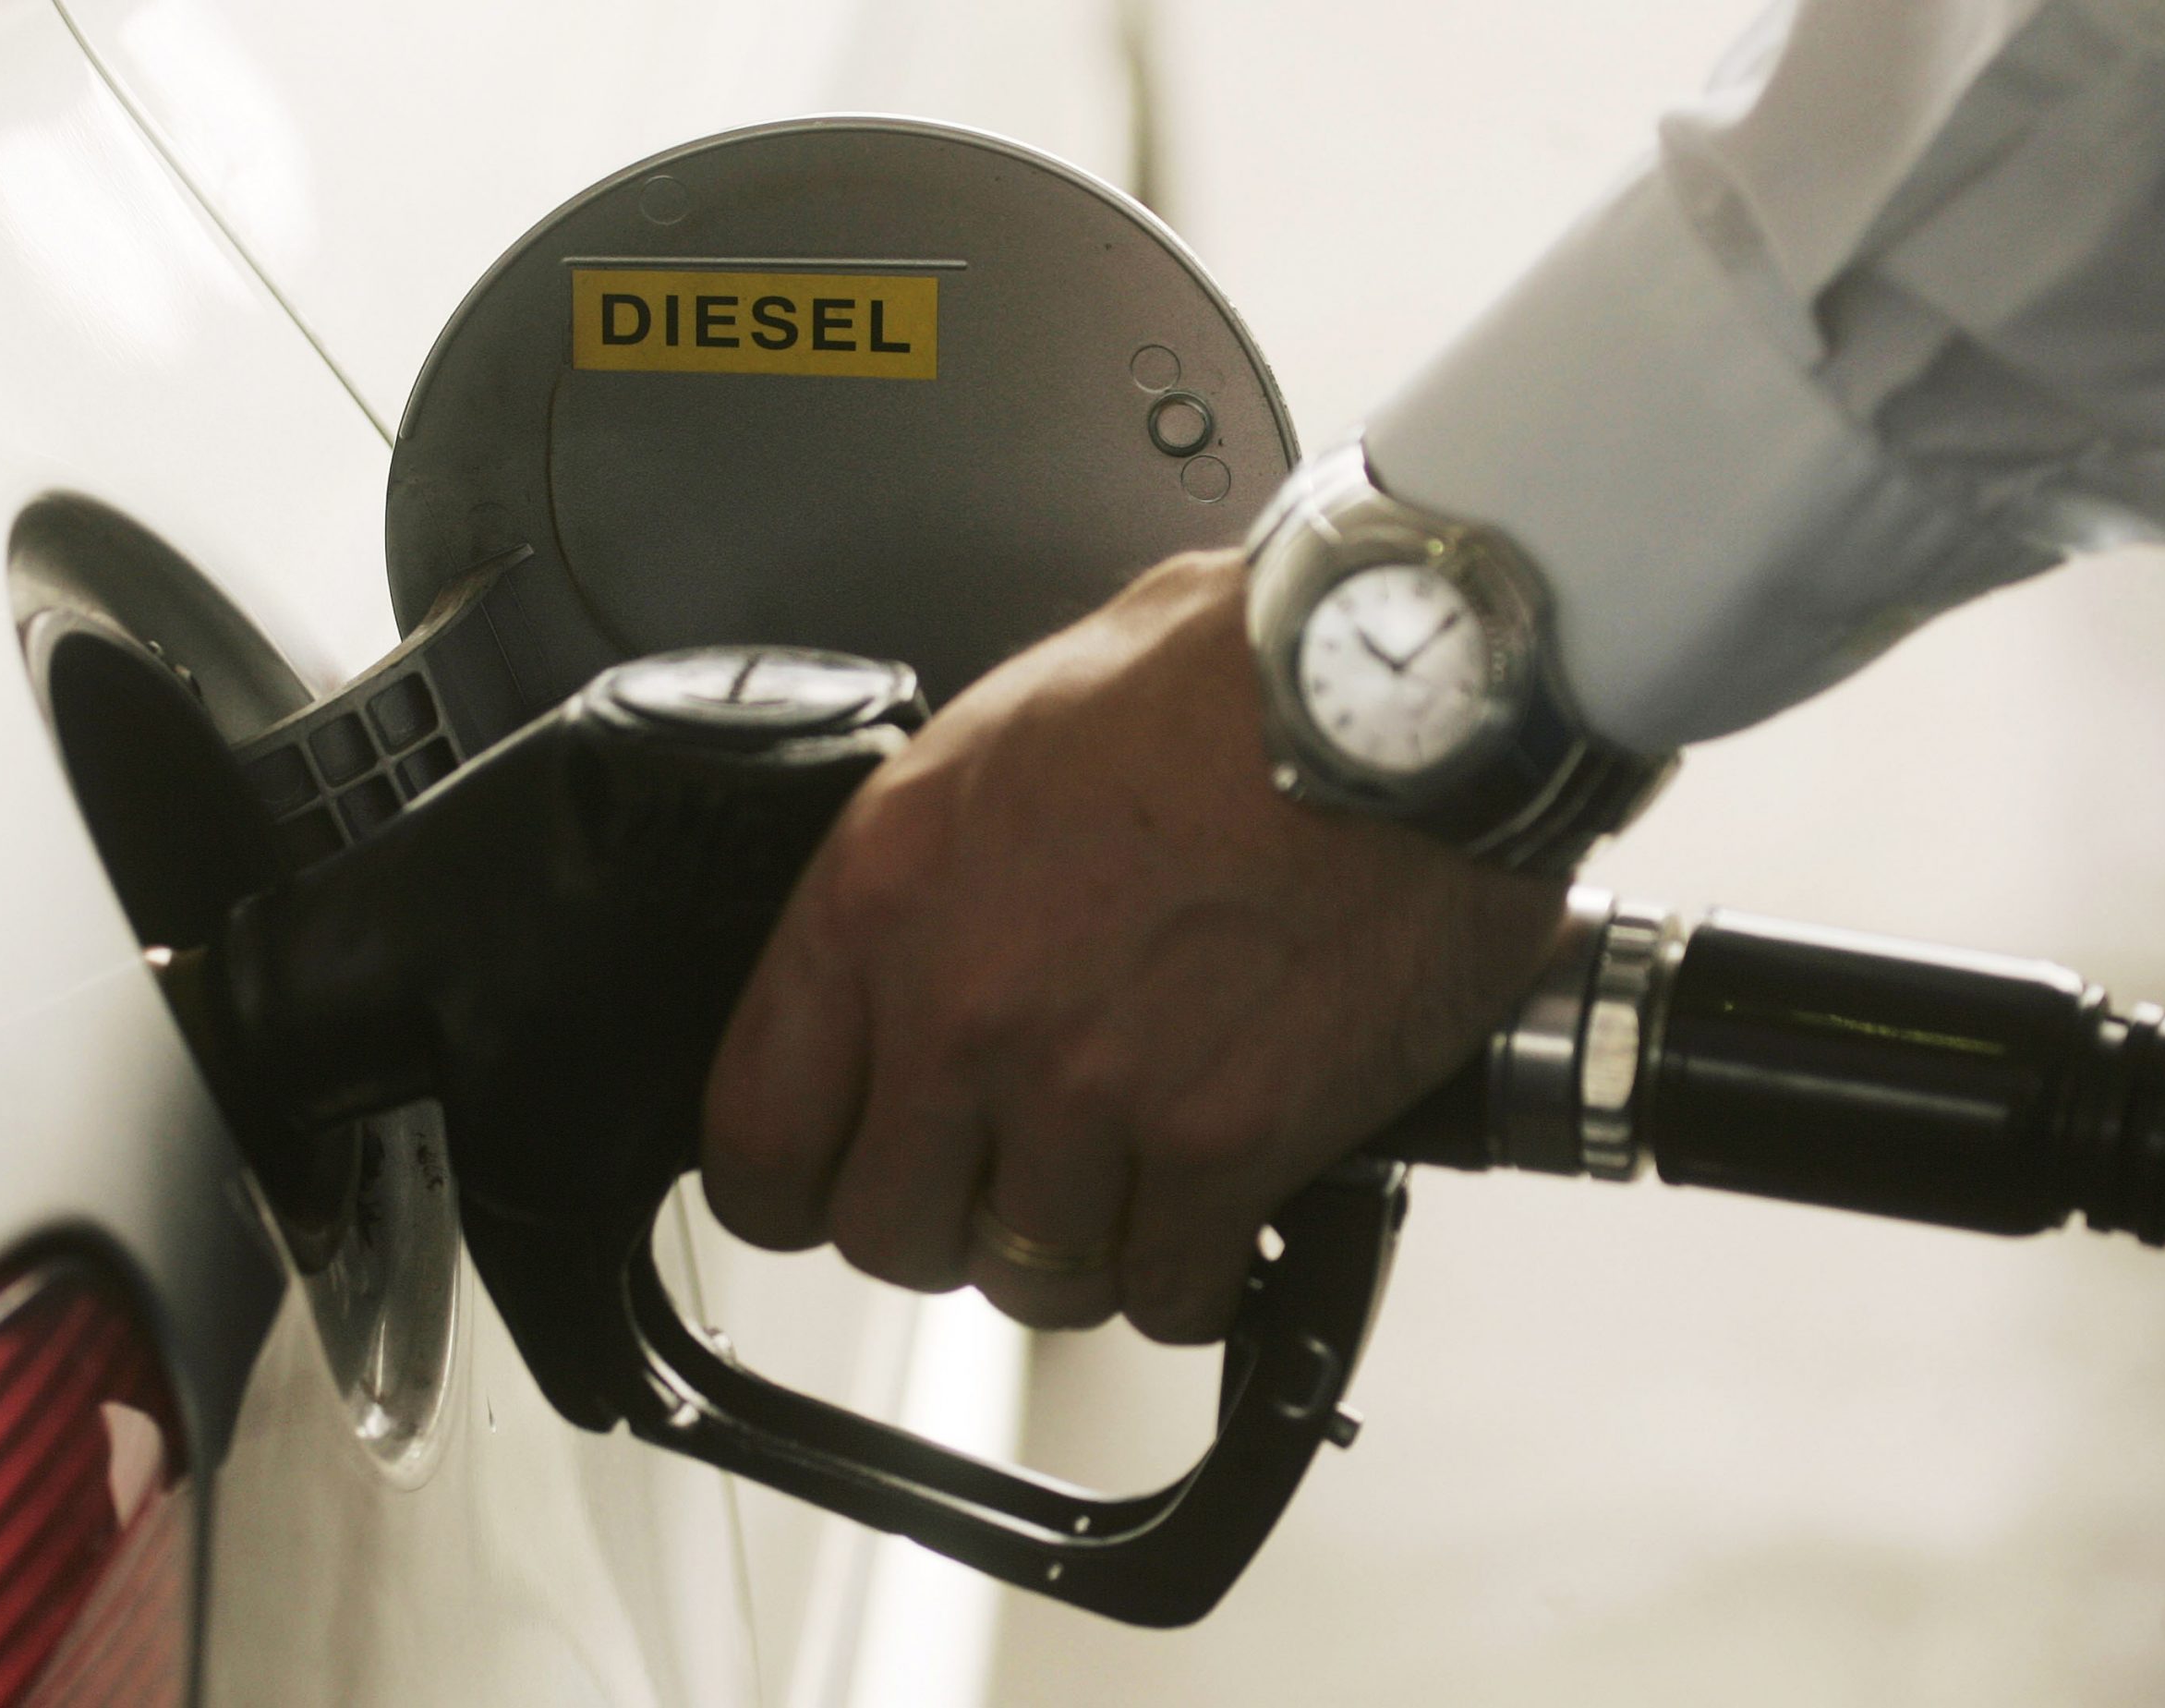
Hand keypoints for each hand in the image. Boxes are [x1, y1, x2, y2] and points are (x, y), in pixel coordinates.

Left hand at [700, 550, 1565, 1341]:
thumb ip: (936, 863)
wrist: (1410, 687)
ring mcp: (1092, 1090)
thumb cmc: (1229, 673)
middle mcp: (964, 1009)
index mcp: (883, 896)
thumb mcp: (1008, 729)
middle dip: (946, 1221)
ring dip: (1078, 1248)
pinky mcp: (1224, 1144)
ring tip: (1130, 1179)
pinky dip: (1193, 1276)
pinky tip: (1216, 1210)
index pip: (755, 1137)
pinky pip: (1168, 1295)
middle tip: (1007, 1176)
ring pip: (1029, 1280)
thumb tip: (921, 934)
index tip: (837, 1177)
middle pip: (888, 1234)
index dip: (793, 1185)